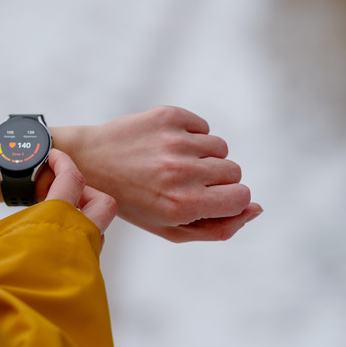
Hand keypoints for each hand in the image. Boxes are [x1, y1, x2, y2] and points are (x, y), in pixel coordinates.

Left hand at [52, 106, 261, 241]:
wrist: (88, 163)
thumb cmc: (132, 202)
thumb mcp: (170, 229)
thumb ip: (218, 228)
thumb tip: (257, 208)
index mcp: (183, 205)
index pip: (242, 197)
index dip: (229, 199)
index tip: (208, 199)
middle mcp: (181, 172)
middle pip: (234, 171)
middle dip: (216, 179)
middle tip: (182, 182)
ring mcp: (175, 142)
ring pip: (220, 147)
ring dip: (203, 156)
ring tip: (172, 163)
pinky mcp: (168, 117)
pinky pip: (203, 127)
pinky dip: (191, 136)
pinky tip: (165, 145)